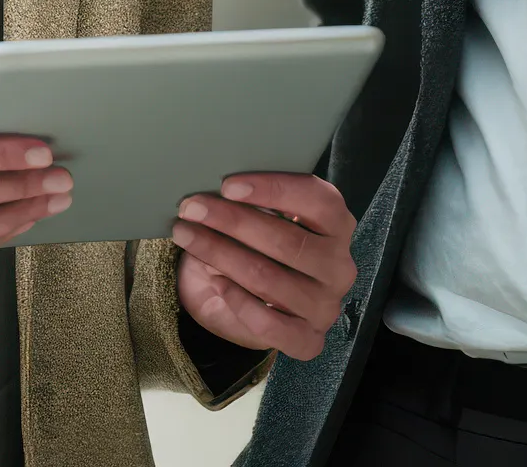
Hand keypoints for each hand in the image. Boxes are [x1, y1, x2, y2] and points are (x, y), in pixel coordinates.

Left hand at [171, 172, 356, 360]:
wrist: (238, 304)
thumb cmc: (249, 247)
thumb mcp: (251, 218)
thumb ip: (249, 204)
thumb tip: (215, 194)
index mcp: (337, 226)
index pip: (319, 201)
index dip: (274, 189)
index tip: (228, 185)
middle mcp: (339, 267)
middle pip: (289, 241)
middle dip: (233, 221)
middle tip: (192, 208)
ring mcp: (325, 307)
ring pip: (269, 279)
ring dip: (221, 254)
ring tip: (187, 236)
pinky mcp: (307, 340)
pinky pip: (268, 323)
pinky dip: (237, 299)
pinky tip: (215, 281)